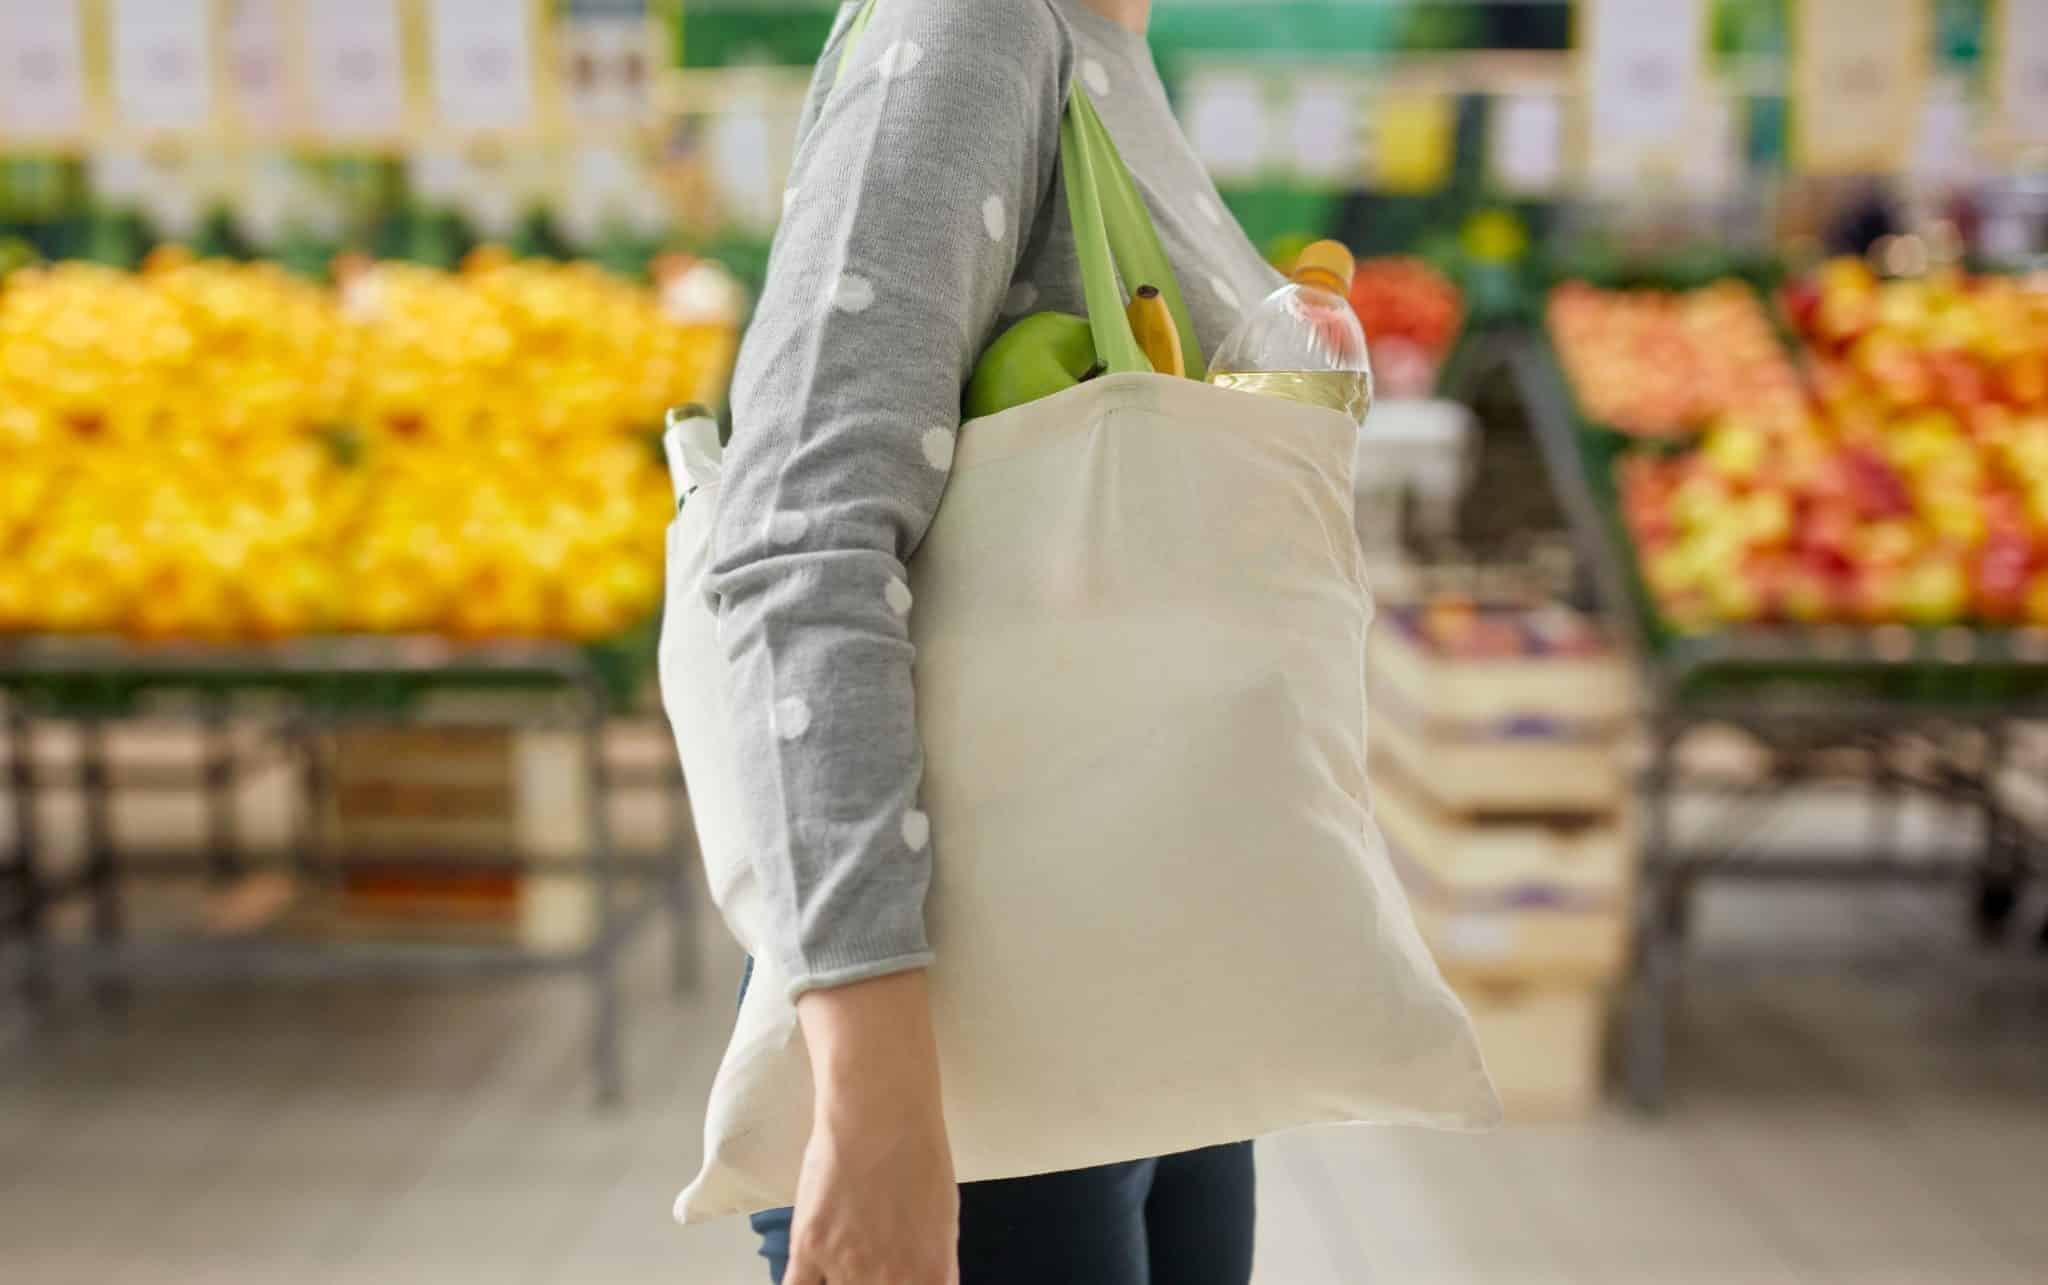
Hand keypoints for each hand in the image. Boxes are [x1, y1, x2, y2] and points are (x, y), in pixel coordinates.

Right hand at [785, 969, 959, 1284]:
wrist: (881, 1113)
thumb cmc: (920, 1155)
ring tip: (840, 1259)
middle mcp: (891, 1282)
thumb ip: (929, 1266)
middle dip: (868, 1284)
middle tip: (862, 1263)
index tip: (890, 1280)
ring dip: (838, 1280)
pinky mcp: (809, 1249)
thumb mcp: (943, 1221)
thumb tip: (920, 1280)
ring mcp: (848, 1269)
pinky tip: (808, 1275)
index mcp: (931, 1277)